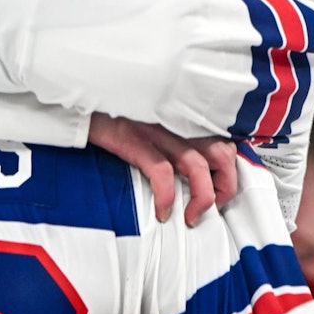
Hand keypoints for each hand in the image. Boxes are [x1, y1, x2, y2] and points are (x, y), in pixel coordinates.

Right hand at [88, 113, 236, 224]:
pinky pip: (162, 174)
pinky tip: (162, 211)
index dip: (229, 172)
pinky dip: (167, 197)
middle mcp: (176, 123)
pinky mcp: (136, 141)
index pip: (224, 141)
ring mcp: (157, 131)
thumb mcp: (154, 120)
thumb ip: (174, 136)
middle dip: (224, 187)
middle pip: (222, 154)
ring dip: (202, 198)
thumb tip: (188, 169)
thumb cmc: (117, 111)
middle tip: (211, 206)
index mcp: (183, 118)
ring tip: (190, 216)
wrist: (83, 97)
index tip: (221, 191)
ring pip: (199, 166)